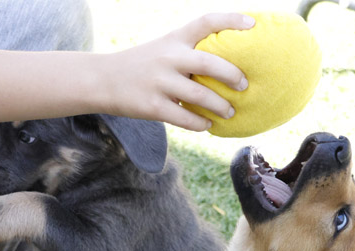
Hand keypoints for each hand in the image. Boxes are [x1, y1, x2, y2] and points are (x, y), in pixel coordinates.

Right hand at [98, 12, 254, 130]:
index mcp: (173, 39)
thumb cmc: (141, 65)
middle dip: (232, 75)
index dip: (231, 20)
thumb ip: (188, 53)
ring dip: (220, 106)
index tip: (252, 24)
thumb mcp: (163, 48)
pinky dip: (200, 123)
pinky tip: (207, 125)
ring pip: (200, 96)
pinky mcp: (152, 106)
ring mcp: (159, 82)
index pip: (205, 22)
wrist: (102, 80)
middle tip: (244, 85)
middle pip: (209, 63)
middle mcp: (168, 57)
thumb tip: (226, 69)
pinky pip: (184, 118)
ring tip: (230, 112)